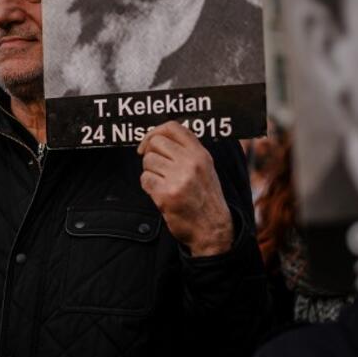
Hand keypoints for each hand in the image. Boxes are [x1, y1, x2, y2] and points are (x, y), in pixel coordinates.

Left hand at [138, 122, 233, 255]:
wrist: (212, 229)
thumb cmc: (205, 198)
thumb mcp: (205, 168)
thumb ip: (187, 151)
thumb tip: (157, 137)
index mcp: (200, 154)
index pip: (172, 127)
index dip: (154, 132)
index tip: (148, 144)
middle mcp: (191, 163)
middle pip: (155, 143)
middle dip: (150, 155)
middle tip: (157, 168)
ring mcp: (179, 179)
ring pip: (148, 161)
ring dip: (150, 172)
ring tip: (163, 183)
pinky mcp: (167, 195)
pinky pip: (145, 179)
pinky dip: (148, 186)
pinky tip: (160, 193)